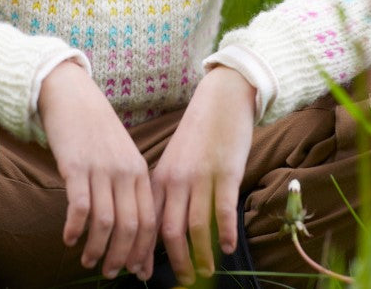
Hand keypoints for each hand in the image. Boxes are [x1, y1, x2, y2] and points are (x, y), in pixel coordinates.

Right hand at [38, 60, 156, 279]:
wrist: (71, 94)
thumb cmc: (95, 127)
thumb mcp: (121, 152)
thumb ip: (127, 184)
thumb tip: (128, 223)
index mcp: (138, 170)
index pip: (150, 220)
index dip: (143, 250)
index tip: (135, 270)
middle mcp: (123, 171)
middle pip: (130, 226)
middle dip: (122, 257)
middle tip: (110, 273)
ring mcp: (100, 168)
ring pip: (106, 223)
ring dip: (97, 249)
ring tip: (87, 260)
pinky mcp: (75, 166)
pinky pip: (80, 207)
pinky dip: (75, 228)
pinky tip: (68, 238)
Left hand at [151, 66, 255, 282]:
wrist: (219, 101)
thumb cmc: (197, 135)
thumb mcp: (174, 162)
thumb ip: (168, 192)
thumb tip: (164, 229)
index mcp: (159, 177)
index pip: (146, 221)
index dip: (144, 251)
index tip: (141, 273)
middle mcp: (176, 179)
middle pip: (169, 231)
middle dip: (174, 262)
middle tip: (183, 281)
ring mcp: (200, 177)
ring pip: (195, 227)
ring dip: (201, 255)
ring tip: (207, 271)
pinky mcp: (225, 173)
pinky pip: (223, 210)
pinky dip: (225, 233)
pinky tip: (229, 247)